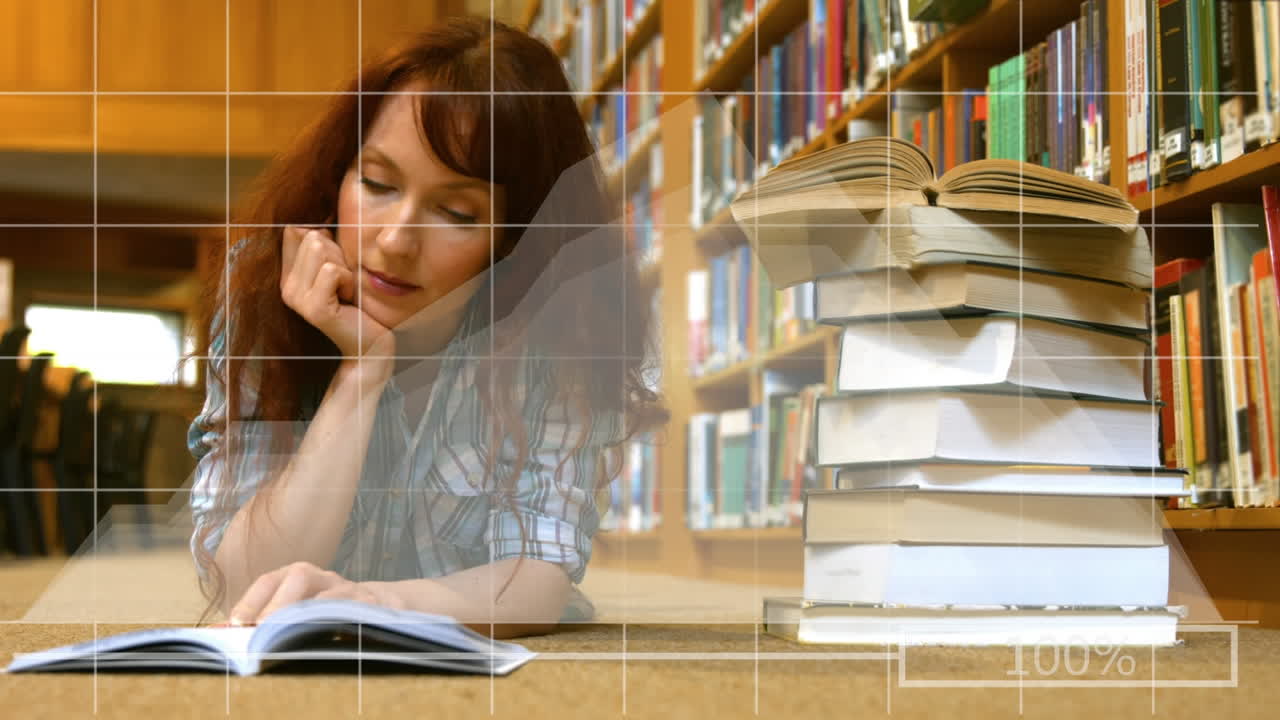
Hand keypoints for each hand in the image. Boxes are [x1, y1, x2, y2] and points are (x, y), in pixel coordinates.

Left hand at [229, 561, 404, 624]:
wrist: (380, 605)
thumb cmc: (325, 612)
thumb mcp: (297, 610)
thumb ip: (263, 619)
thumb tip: (220, 634)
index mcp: (297, 576)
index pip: (269, 580)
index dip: (251, 599)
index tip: (235, 622)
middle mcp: (321, 577)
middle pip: (299, 577)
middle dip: (278, 604)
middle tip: (261, 629)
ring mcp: (348, 589)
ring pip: (329, 593)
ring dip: (309, 613)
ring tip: (291, 634)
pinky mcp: (371, 604)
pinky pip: (357, 609)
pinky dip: (342, 621)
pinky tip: (329, 636)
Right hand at [280, 225, 394, 360]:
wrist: (369, 342)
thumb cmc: (359, 303)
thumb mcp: (339, 269)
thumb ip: (322, 248)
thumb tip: (309, 226)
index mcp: (289, 277)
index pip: (295, 232)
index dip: (325, 240)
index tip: (335, 266)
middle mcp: (287, 288)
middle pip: (312, 237)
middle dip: (338, 254)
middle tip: (344, 282)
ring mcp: (298, 299)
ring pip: (321, 249)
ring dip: (344, 267)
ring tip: (346, 290)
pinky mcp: (315, 308)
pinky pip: (333, 271)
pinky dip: (349, 280)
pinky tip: (349, 299)